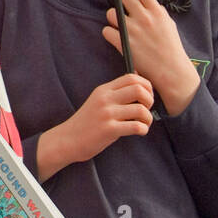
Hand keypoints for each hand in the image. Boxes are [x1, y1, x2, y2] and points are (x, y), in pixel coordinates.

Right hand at [36, 73, 153, 179]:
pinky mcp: (108, 129)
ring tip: (143, 124)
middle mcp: (105, 99)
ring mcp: (106, 114)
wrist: (67, 140)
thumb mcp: (97, 101)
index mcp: (103, 90)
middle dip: (150, 100)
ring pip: (141, 109)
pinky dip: (143, 129)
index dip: (146, 86)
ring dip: (148, 118)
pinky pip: (136, 126)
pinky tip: (139, 132)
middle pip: (139, 90)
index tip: (146, 97)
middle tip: (145, 111)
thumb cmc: (86, 123)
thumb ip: (115, 92)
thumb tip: (137, 77)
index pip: (131, 77)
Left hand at [103, 0, 199, 113]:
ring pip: (110, 13)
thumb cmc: (170, 47)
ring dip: (112, 17)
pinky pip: (106, 31)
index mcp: (156, 11)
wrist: (170, 69)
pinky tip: (115, 37)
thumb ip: (158, 12)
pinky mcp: (123, 43)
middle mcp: (144, 17)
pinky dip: (109, 34)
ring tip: (117, 24)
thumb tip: (148, 3)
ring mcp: (133, 30)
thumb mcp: (168, 24)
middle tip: (119, 6)